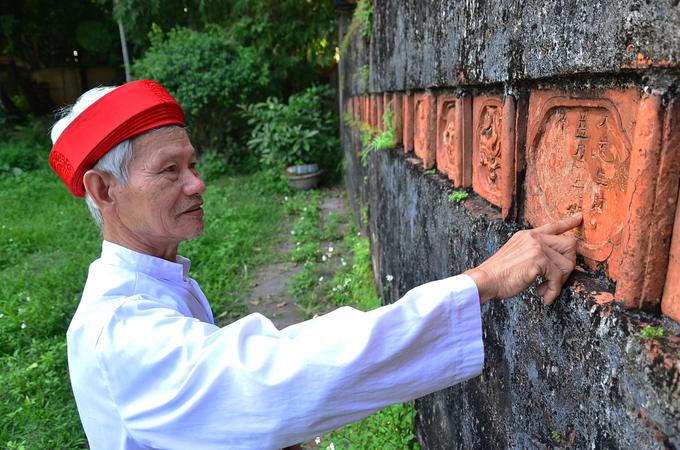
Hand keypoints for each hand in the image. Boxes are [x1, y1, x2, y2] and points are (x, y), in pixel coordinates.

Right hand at [464, 213, 581, 305]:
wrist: (485, 280)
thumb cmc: (498, 274)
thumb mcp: (516, 256)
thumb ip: (532, 254)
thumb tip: (552, 265)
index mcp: (527, 235)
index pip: (552, 226)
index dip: (567, 223)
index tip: (578, 218)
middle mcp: (533, 237)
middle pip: (569, 245)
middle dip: (568, 266)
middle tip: (555, 281)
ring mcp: (536, 247)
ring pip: (567, 264)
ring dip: (559, 282)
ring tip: (546, 291)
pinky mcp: (538, 260)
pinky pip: (558, 277)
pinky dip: (554, 290)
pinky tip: (545, 296)